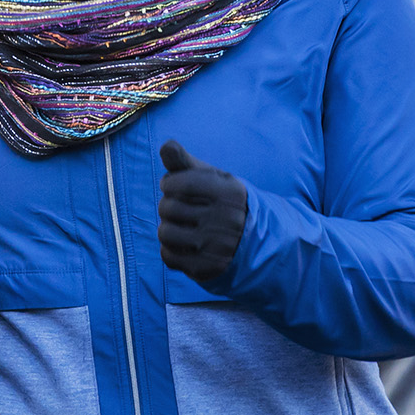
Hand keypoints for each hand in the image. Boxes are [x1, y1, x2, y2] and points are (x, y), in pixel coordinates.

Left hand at [157, 142, 250, 287]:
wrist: (250, 242)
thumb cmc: (222, 202)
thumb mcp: (211, 178)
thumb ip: (185, 162)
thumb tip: (166, 145)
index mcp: (229, 193)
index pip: (178, 183)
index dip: (169, 183)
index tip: (175, 186)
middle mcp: (225, 220)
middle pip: (167, 208)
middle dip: (168, 205)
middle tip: (183, 208)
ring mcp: (216, 247)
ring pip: (164, 233)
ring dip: (168, 227)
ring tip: (182, 226)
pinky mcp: (206, 269)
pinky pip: (167, 256)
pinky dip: (171, 249)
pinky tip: (186, 244)